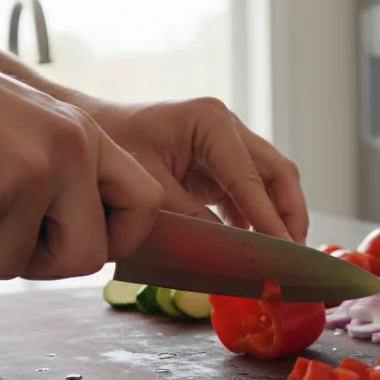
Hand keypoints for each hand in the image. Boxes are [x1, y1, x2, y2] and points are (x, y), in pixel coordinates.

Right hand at [0, 28, 163, 279]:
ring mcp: (25, 176)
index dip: (115, 240)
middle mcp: (67, 154)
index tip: (73, 242)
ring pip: (10, 265)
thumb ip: (59, 176)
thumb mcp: (25, 125)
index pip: (144, 205)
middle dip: (37, 263)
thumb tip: (71, 245)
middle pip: (85, 257)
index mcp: (84, 137)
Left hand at [85, 97, 308, 242]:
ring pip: (270, 182)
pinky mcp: (219, 163)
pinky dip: (256, 218)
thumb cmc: (111, 149)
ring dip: (278, 217)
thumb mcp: (151, 188)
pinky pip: (250, 191)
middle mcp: (227, 127)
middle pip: (277, 173)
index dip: (269, 219)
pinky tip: (255, 246)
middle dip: (289, 215)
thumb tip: (231, 252)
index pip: (251, 179)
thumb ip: (194, 219)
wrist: (86, 135)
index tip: (283, 252)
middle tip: (293, 256)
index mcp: (211, 122)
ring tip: (281, 256)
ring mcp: (226, 143)